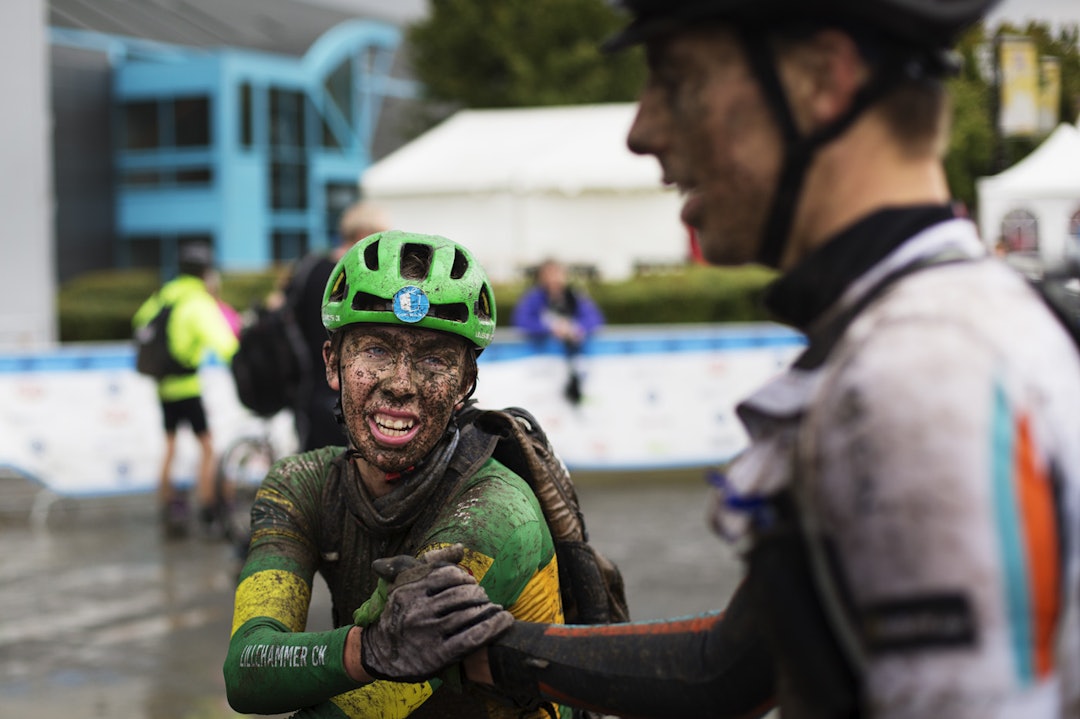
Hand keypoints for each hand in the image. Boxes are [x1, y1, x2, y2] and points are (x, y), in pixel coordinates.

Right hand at [359, 544, 514, 682]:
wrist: (378, 652)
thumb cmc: (399, 612)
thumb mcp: (406, 583)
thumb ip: (433, 563)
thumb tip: (460, 547)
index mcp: (410, 589)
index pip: (448, 574)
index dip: (464, 577)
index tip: (469, 583)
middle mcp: (418, 610)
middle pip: (461, 595)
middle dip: (478, 594)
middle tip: (483, 598)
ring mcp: (428, 633)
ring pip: (468, 614)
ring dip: (488, 609)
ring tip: (494, 609)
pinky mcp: (438, 655)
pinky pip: (473, 637)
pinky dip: (493, 627)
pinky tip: (504, 621)